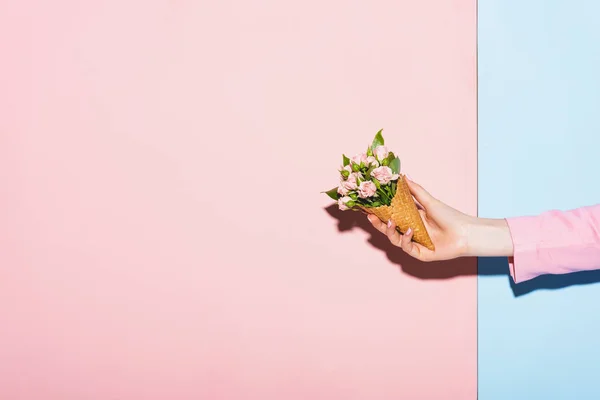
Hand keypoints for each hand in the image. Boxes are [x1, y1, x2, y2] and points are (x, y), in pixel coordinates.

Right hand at [366, 177, 513, 260]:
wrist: (465, 231)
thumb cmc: (450, 216)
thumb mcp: (429, 201)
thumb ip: (416, 190)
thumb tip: (404, 177)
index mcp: (412, 220)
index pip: (391, 217)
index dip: (380, 214)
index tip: (370, 208)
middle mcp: (411, 232)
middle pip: (389, 230)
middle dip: (378, 224)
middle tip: (371, 217)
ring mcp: (415, 244)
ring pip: (395, 240)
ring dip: (390, 231)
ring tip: (389, 222)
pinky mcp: (420, 254)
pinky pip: (407, 248)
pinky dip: (405, 239)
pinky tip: (408, 231)